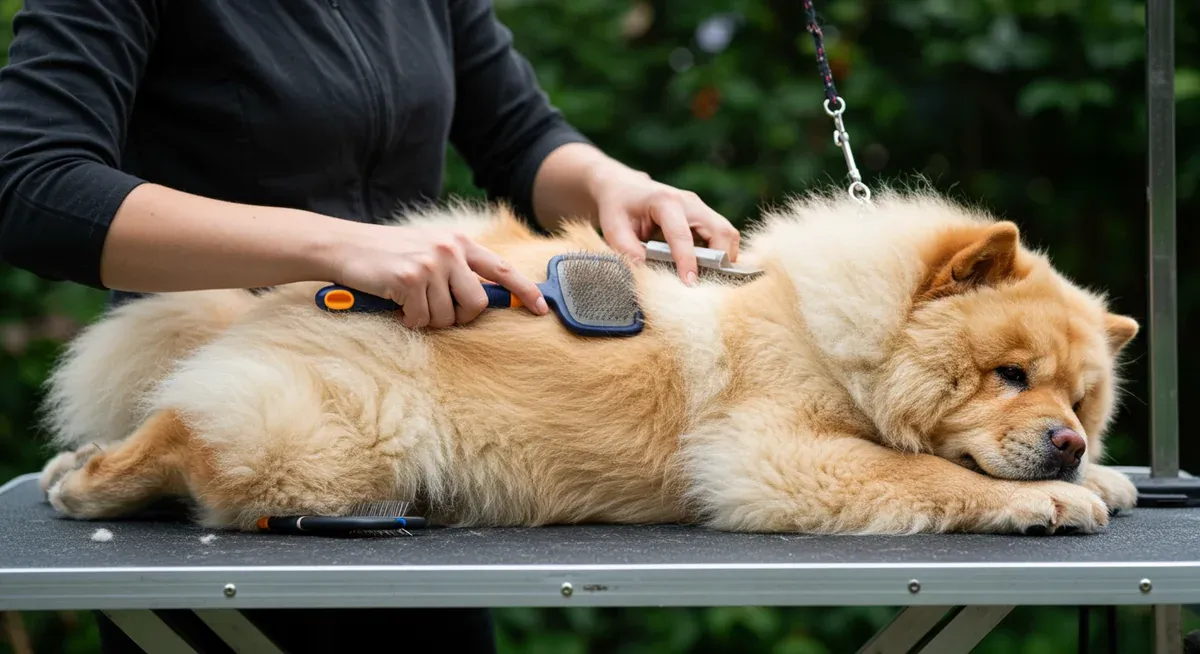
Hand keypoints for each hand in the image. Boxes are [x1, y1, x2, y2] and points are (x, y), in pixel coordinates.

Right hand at [327, 223, 548, 328]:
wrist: (345, 246)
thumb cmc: (389, 254)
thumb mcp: (430, 250)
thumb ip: (457, 268)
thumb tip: (484, 299)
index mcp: (459, 242)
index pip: (503, 270)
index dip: (525, 291)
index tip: (541, 308)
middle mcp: (449, 249)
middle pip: (477, 303)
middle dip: (459, 316)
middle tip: (435, 310)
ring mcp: (430, 263)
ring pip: (448, 316)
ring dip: (428, 319)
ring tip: (410, 302)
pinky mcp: (410, 278)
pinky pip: (422, 319)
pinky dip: (409, 320)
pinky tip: (396, 304)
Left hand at [588, 168, 739, 284]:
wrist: (624, 186)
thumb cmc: (617, 206)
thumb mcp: (613, 228)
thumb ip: (627, 250)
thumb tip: (646, 272)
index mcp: (665, 202)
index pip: (683, 235)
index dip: (687, 261)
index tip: (689, 284)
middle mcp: (689, 202)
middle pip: (720, 230)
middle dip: (719, 260)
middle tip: (707, 283)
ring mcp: (700, 208)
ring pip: (727, 233)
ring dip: (724, 257)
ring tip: (709, 278)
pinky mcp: (704, 216)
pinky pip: (722, 235)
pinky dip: (721, 253)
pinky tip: (706, 268)